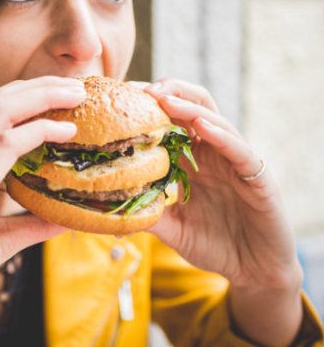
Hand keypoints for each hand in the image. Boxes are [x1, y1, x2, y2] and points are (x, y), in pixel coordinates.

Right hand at [0, 76, 84, 344]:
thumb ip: (30, 222)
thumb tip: (68, 215)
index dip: (26, 95)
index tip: (61, 94)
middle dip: (38, 86)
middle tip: (77, 84)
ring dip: (41, 97)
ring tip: (76, 94)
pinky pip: (2, 147)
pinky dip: (36, 132)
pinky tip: (63, 132)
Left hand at [141, 78, 302, 344]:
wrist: (254, 272)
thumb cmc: (213, 245)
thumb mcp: (171, 228)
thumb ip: (145, 213)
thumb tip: (103, 207)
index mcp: (191, 159)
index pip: (169, 121)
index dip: (148, 106)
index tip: (120, 97)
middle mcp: (212, 153)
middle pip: (192, 107)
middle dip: (168, 92)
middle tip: (140, 89)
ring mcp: (235, 161)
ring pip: (214, 120)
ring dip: (188, 106)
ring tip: (164, 97)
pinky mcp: (257, 176)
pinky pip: (239, 150)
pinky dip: (221, 135)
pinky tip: (202, 126)